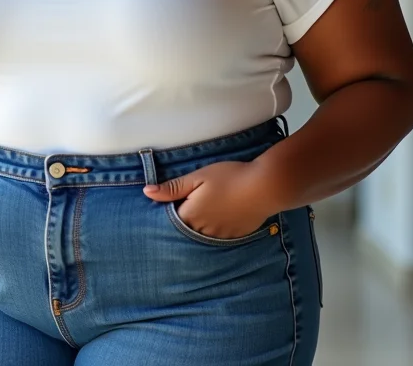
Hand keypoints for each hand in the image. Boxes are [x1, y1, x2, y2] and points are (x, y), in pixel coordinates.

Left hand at [143, 160, 274, 239]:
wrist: (265, 186)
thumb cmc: (229, 177)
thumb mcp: (198, 177)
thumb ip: (172, 188)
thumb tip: (147, 192)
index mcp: (190, 216)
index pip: (170, 218)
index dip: (171, 208)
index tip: (175, 198)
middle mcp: (203, 231)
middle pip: (186, 228)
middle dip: (186, 216)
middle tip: (197, 200)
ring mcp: (220, 237)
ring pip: (202, 233)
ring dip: (202, 223)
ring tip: (212, 206)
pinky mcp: (235, 237)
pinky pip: (219, 236)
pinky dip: (218, 227)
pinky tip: (225, 213)